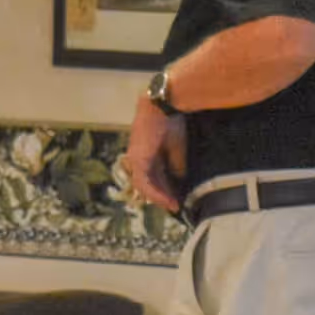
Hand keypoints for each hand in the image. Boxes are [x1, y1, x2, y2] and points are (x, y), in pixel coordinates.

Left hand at [126, 95, 185, 212]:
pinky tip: (167, 200)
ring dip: (159, 197)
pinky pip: (144, 182)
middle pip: (149, 182)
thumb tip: (179, 181)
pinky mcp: (138, 160)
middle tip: (175, 206)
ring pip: (144, 186)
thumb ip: (176, 166)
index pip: (155, 176)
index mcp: (146, 153)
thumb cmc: (171, 122)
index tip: (177, 199)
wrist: (164, 107)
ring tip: (172, 206)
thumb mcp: (176, 148)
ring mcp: (136, 159)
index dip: (166, 188)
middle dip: (163, 195)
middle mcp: (138, 157)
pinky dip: (155, 193)